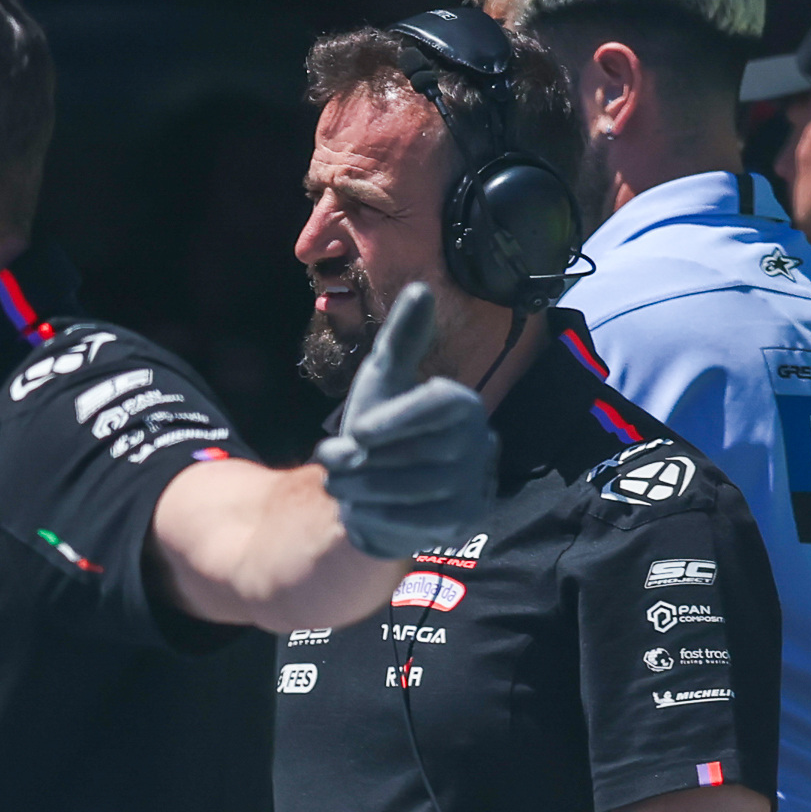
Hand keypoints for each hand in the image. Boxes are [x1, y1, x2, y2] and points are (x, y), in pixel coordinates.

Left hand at [313, 283, 494, 558]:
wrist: (377, 488)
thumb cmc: (379, 428)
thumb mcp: (382, 381)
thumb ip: (401, 340)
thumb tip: (420, 288)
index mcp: (460, 403)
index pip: (438, 406)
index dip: (396, 420)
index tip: (358, 431)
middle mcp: (479, 442)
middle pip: (416, 453)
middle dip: (361, 462)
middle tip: (331, 464)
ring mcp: (474, 485)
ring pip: (412, 490)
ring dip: (362, 489)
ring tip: (340, 484)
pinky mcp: (462, 522)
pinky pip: (416, 523)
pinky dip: (376, 517)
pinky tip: (361, 509)